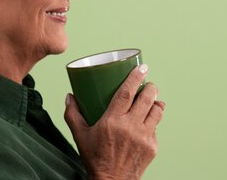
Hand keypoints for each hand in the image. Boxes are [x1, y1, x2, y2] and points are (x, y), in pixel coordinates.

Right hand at [64, 64, 165, 179]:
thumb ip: (73, 114)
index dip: (135, 77)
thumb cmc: (95, 158)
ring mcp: (144, 137)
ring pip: (157, 111)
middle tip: (148, 84)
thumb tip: (69, 96)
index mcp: (112, 121)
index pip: (127, 92)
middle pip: (147, 98)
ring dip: (156, 102)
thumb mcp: (80, 136)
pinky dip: (153, 121)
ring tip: (152, 98)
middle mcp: (130, 127)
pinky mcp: (152, 146)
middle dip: (151, 87)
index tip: (142, 67)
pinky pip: (156, 127)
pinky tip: (148, 120)